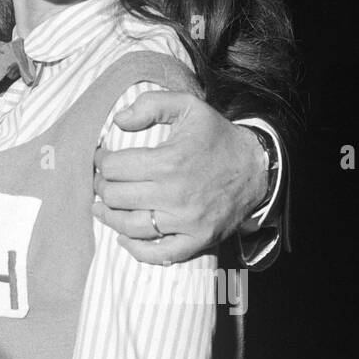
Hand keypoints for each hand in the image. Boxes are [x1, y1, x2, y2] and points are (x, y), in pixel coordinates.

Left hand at [92, 91, 267, 264]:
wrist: (257, 167)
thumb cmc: (216, 136)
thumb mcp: (188, 106)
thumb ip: (151, 104)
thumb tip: (118, 121)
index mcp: (169, 162)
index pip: (114, 168)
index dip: (101, 162)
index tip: (102, 158)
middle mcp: (175, 195)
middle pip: (116, 198)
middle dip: (101, 187)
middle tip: (102, 180)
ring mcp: (187, 221)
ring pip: (130, 227)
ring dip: (109, 217)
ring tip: (102, 206)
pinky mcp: (198, 239)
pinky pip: (159, 254)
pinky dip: (136, 250)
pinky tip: (124, 238)